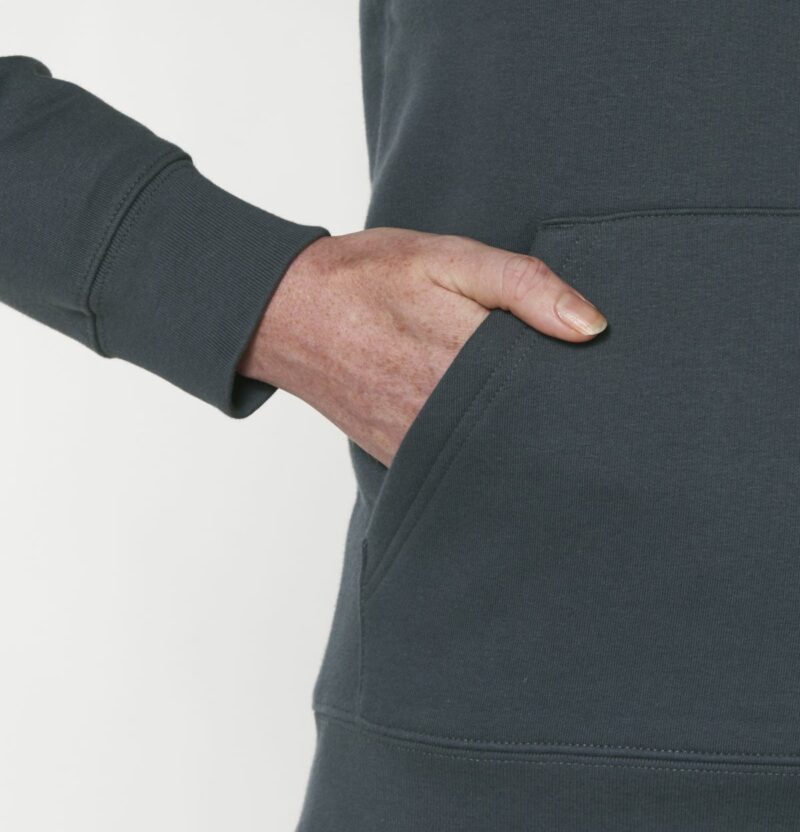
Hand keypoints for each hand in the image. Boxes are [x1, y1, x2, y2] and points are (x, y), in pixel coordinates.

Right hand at [238, 227, 607, 466]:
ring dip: (518, 439)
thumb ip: (524, 286)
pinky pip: (455, 466)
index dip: (581, 390)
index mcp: (462, 358)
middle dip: (555, 420)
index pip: (547, 391)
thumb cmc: (367, 278)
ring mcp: (417, 443)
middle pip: (525, 431)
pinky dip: (479, 451)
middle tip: (587, 404)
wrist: (287, 314)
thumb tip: (592, 328)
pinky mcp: (399, 457)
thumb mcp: (448, 258)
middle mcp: (441, 413)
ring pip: (494, 456)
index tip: (607, 384)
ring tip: (541, 418)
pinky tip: (491, 430)